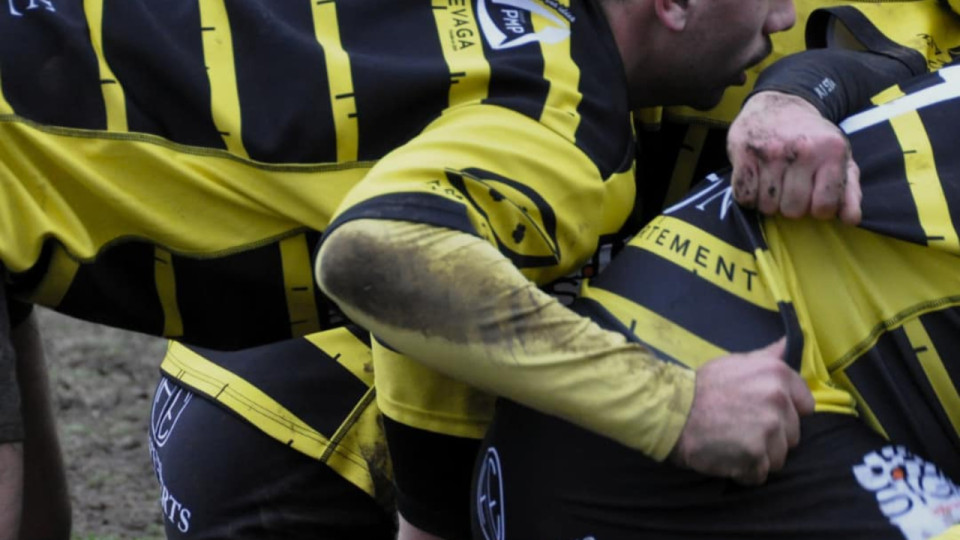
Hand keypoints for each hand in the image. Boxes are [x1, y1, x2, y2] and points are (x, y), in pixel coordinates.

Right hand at [669, 338, 814, 484]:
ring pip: (779, 456)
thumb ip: (767, 357)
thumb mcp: (735, 362)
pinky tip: (728, 457)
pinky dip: (746, 471)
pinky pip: (761, 474)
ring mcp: (769, 430)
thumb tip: (788, 344)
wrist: (672, 412)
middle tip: (741, 427)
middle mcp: (778, 401)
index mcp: (776, 374)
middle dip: (771, 436)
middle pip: (792, 434)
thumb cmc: (703, 386)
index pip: (805, 405)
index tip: (761, 411)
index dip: (785, 411)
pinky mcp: (756, 457)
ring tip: (733, 443)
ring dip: (760, 455)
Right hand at [728, 91, 861, 224]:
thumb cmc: (812, 137)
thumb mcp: (839, 157)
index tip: (814, 198)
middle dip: (792, 206)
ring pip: (767, 206)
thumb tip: (850, 220)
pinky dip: (748, 196)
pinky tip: (756, 182)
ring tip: (773, 185)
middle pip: (793, 210)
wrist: (780, 102)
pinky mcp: (744, 153)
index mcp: (831, 151)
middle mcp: (802, 149)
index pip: (824, 207)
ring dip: (768, 202)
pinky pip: (744, 196)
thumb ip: (849, 189)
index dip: (819, 210)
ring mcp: (770, 151)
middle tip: (791, 189)